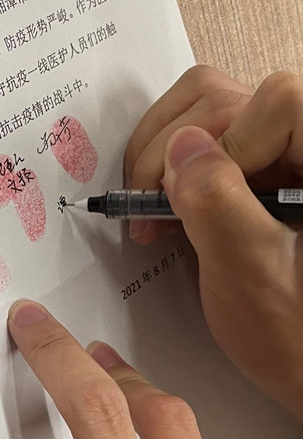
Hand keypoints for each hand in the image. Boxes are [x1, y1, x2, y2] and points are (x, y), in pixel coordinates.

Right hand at [125, 65, 302, 417]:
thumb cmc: (298, 338)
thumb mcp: (251, 275)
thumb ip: (218, 203)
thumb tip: (182, 147)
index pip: (276, 104)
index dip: (226, 144)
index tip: (192, 197)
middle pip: (231, 100)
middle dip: (173, 148)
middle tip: (150, 203)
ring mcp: (285, 160)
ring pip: (214, 115)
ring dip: (167, 156)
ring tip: (154, 208)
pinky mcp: (264, 175)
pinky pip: (211, 146)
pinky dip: (177, 172)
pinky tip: (170, 210)